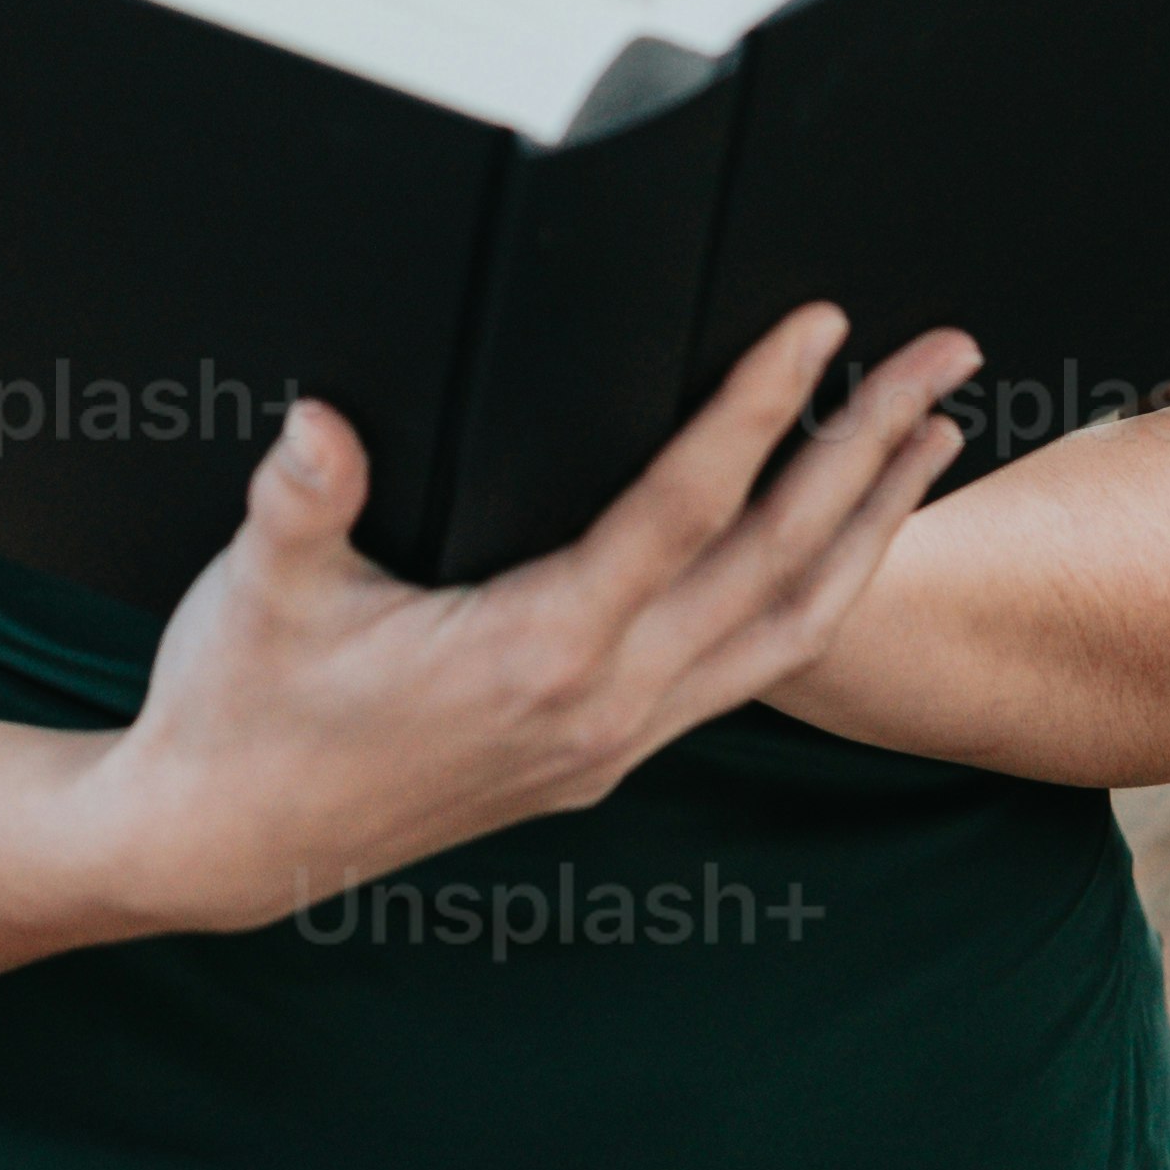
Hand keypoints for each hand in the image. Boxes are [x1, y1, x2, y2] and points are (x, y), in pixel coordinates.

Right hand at [91, 306, 977, 944]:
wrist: (223, 842)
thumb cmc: (241, 705)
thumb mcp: (257, 591)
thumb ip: (299, 499)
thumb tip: (321, 425)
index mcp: (534, 653)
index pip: (683, 511)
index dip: (758, 410)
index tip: (821, 326)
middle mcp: (602, 706)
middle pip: (776, 565)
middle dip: (871, 453)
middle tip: (946, 360)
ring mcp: (613, 741)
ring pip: (786, 631)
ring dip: (871, 530)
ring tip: (937, 441)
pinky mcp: (603, 757)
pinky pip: (745, 668)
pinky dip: (811, 595)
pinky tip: (834, 547)